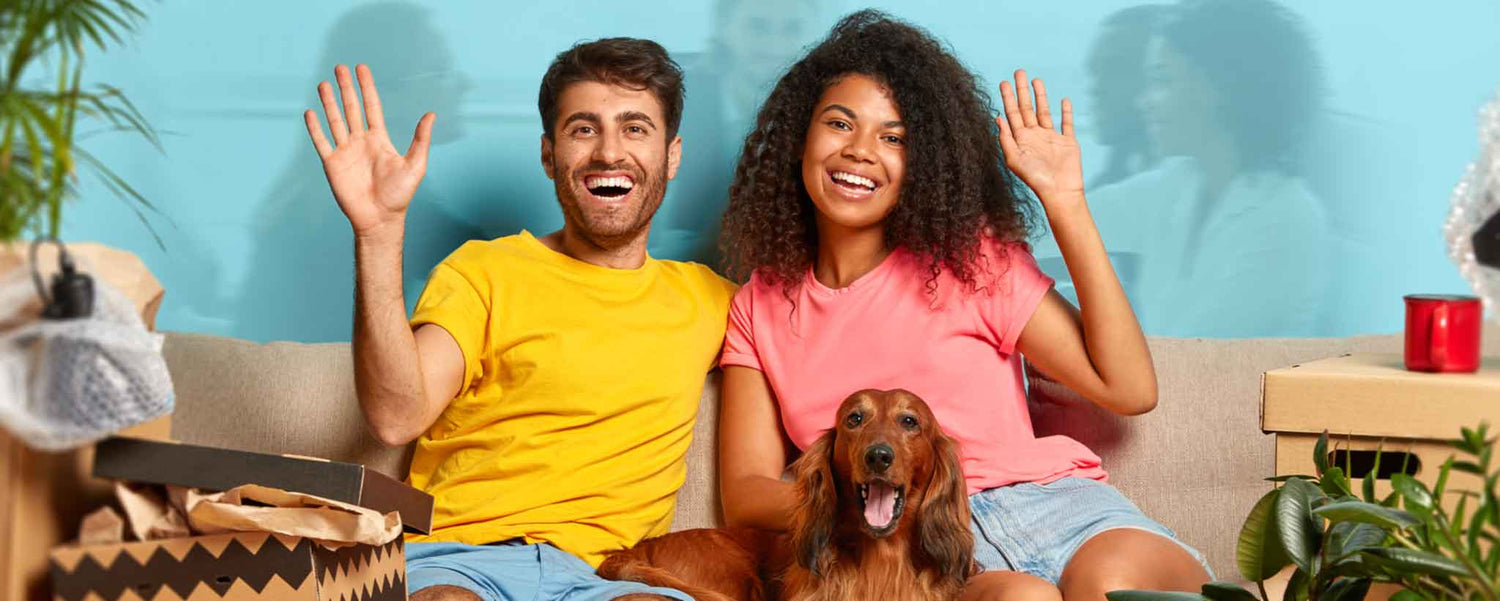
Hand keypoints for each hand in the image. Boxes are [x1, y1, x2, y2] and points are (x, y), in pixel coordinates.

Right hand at [304, 64, 435, 237]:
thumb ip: (421, 138)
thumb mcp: (415, 164)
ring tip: (323, 84)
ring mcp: (345, 152)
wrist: (380, 219)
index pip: (371, 107)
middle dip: (346, 88)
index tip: (361, 68)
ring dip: (329, 102)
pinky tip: (310, 112)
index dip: (367, 88)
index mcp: (379, 139)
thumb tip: (431, 114)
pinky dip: (315, 128)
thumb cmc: (400, 195)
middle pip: (351, 108)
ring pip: (335, 121)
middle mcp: (361, 142)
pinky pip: (321, 142)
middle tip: (339, 67)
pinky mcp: (332, 164)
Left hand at [996, 69, 1083, 204]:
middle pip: (1027, 108)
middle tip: (1018, 72)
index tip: (1004, 82)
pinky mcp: (1068, 141)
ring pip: (1044, 111)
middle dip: (1022, 90)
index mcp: (1021, 139)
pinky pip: (1067, 123)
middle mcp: (1035, 136)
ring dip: (1041, 96)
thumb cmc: (1035, 179)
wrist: (1059, 191)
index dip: (1008, 98)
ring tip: (1036, 80)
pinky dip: (1066, 112)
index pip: (1012, 114)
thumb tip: (997, 118)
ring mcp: (1052, 138)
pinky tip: (1063, 100)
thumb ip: (1006, 138)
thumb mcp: (1014, 159)